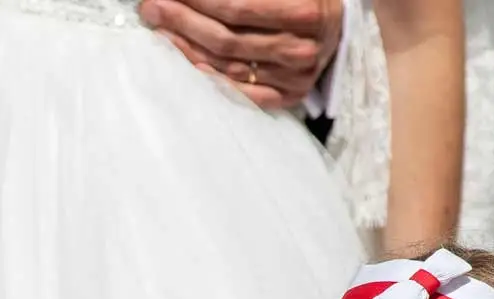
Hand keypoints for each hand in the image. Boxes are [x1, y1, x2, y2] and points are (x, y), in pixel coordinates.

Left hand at [139, 0, 340, 109]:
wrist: (340, 28)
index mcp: (307, 10)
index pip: (238, 6)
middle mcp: (302, 47)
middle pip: (227, 37)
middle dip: (184, 20)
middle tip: (153, 7)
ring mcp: (295, 77)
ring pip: (227, 65)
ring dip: (187, 47)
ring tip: (160, 30)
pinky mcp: (288, 96)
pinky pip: (241, 93)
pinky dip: (210, 79)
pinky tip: (185, 64)